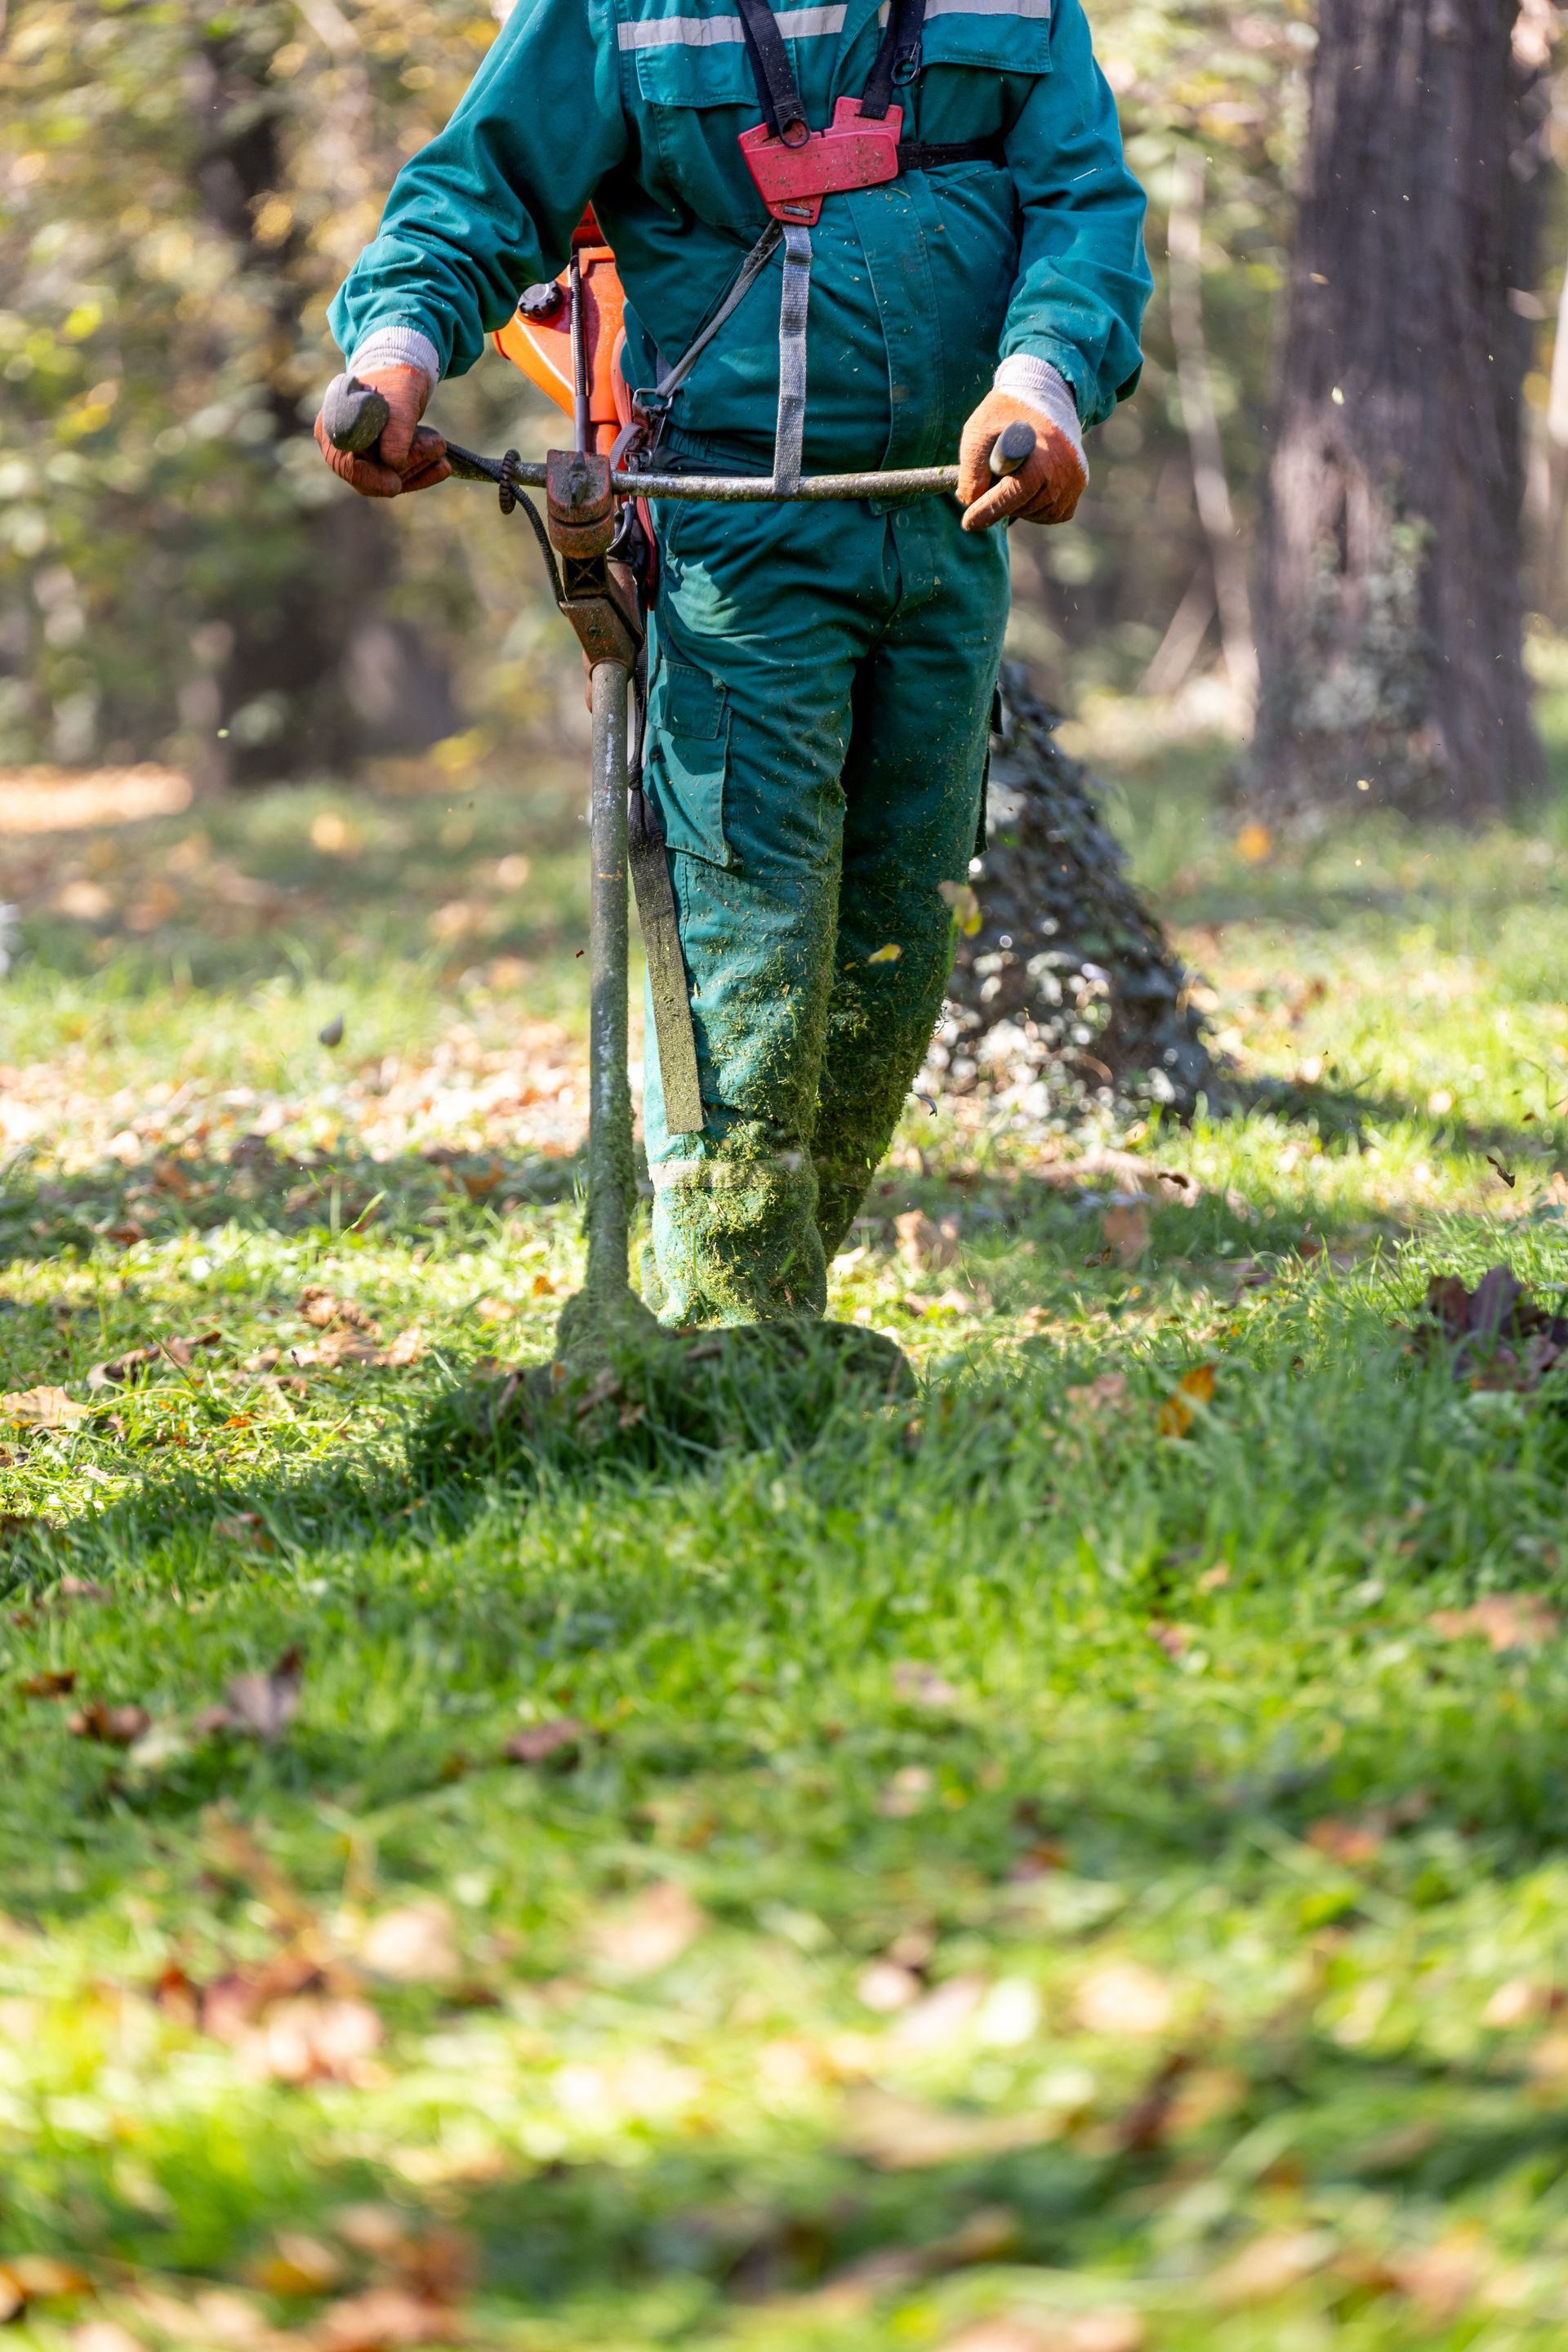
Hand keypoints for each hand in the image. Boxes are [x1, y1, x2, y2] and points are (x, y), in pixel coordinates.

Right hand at [313, 364, 449, 499]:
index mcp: (332, 426)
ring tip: (441, 445)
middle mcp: (342, 446)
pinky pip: (399, 477)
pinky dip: (423, 473)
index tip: (394, 485)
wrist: (403, 375)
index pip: (344, 463)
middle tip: (437, 445)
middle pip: (370, 476)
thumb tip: (392, 461)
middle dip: (406, 466)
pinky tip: (444, 466)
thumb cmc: (395, 379)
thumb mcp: (400, 398)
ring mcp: (361, 457)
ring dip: (419, 467)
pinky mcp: (380, 463)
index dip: (369, 478)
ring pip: (387, 478)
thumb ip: (397, 425)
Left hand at [958, 390, 1085, 532]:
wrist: (1045, 395)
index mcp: (1042, 457)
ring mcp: (1075, 479)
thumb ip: (971, 469)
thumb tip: (970, 502)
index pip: (1011, 496)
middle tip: (991, 480)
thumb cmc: (1008, 412)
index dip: (986, 511)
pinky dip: (1036, 507)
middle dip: (1000, 501)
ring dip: (1018, 504)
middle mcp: (1064, 472)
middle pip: (1021, 508)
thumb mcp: (979, 431)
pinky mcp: (1079, 484)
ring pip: (1036, 513)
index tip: (967, 522)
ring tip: (1012, 476)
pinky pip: (1053, 512)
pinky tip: (1028, 486)